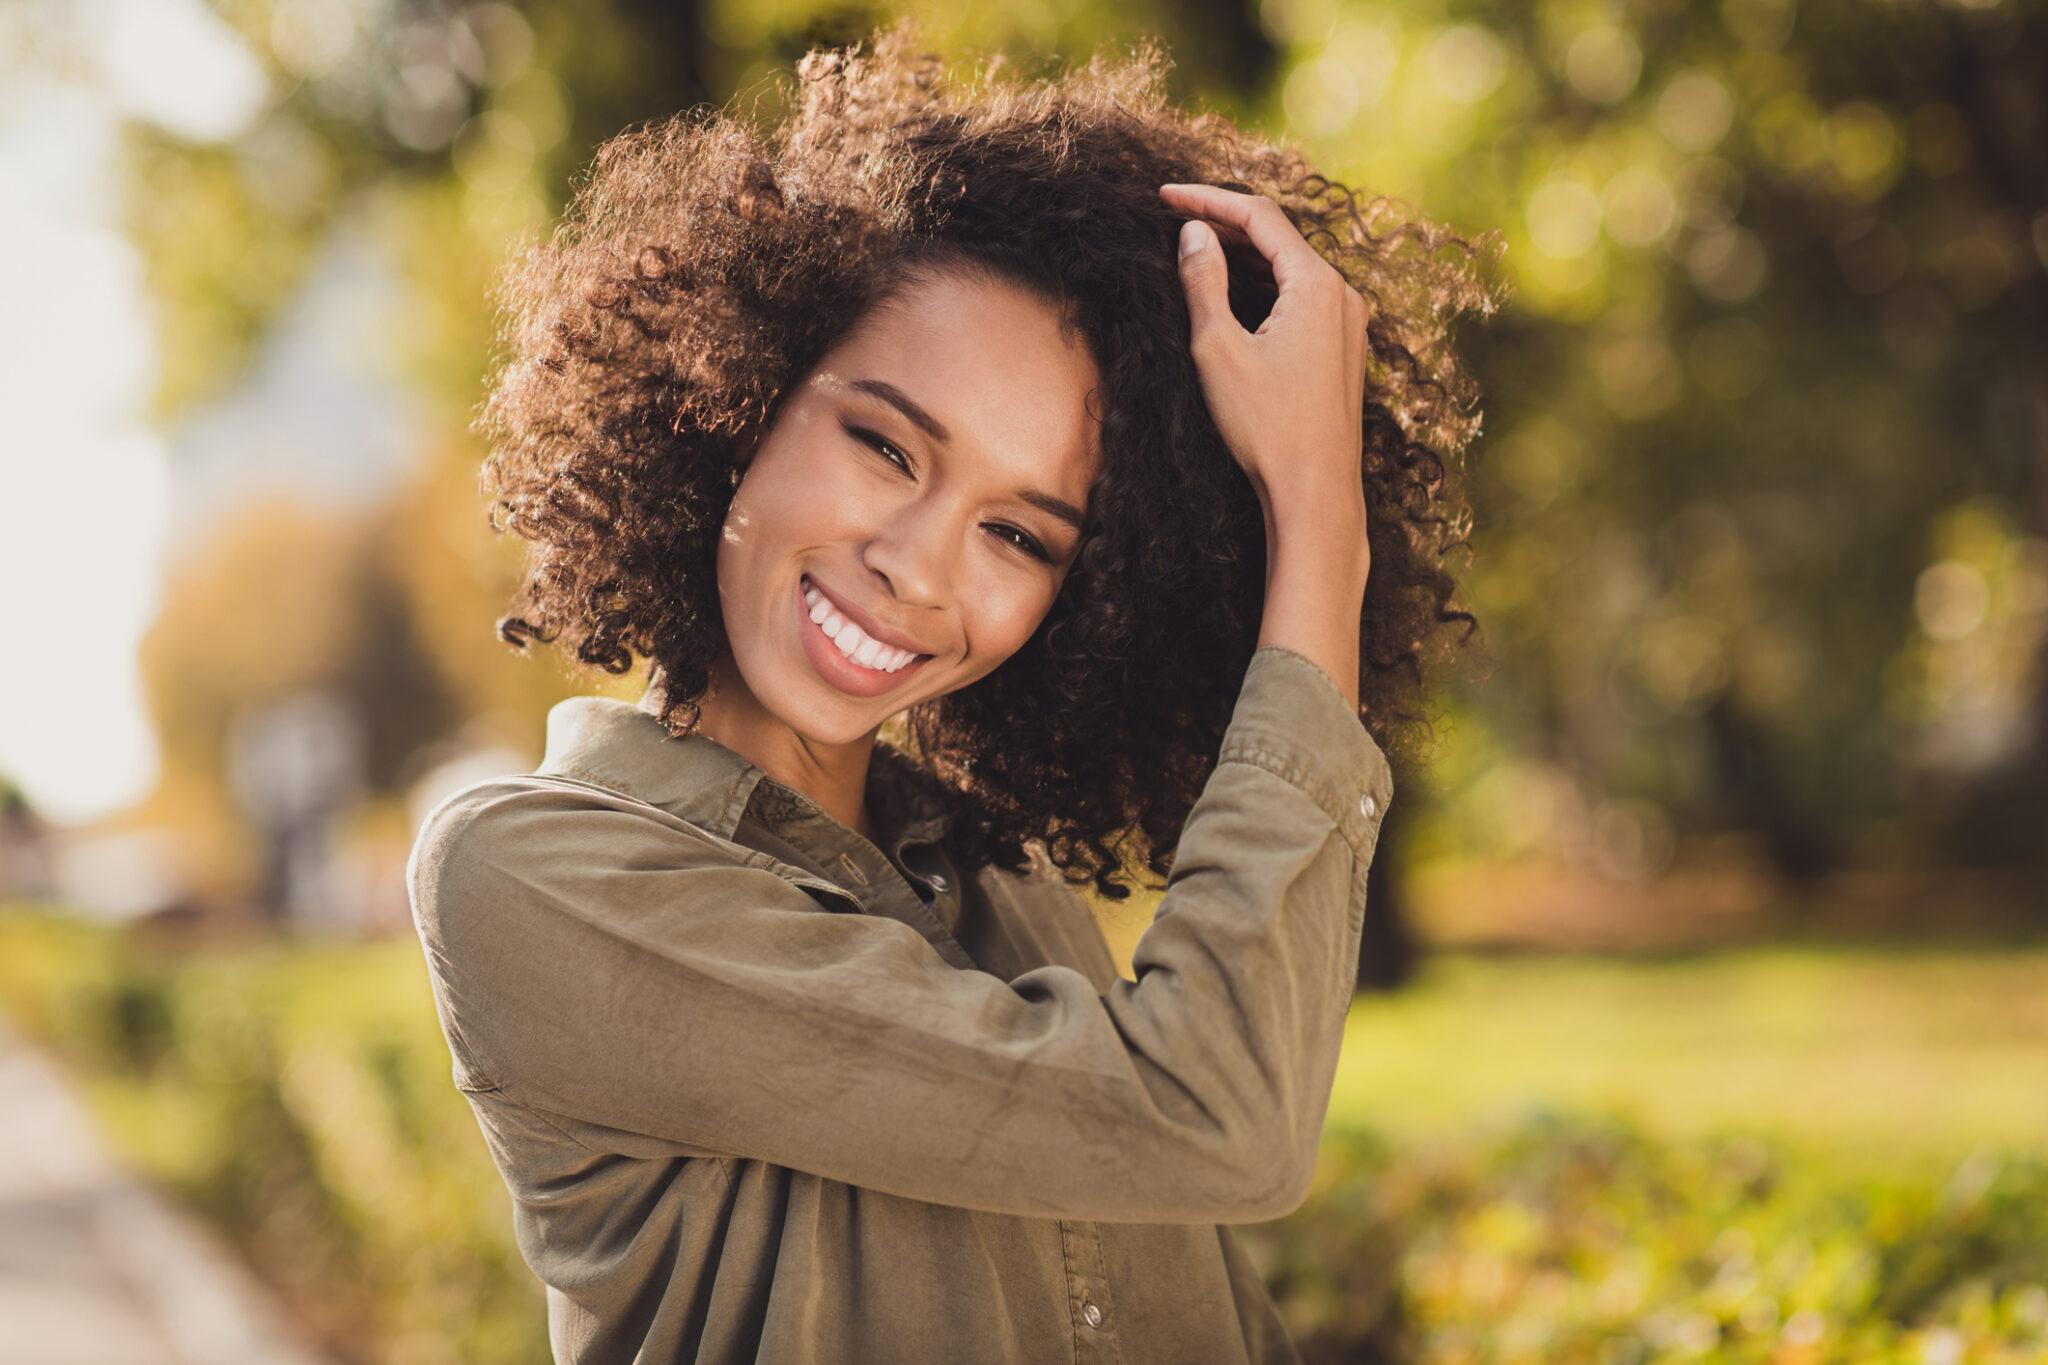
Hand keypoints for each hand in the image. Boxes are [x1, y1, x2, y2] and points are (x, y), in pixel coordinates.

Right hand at [1161, 182, 1372, 706]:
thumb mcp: (1218, 350)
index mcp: (1318, 285)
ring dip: (1244, 256)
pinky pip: (1301, 298)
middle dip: (1225, 223)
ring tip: (1196, 250)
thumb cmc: (1267, 428)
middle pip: (1279, 238)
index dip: (1208, 199)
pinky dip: (1264, 286)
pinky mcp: (1344, 351)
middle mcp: (1343, 295)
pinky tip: (1234, 297)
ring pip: (1291, 268)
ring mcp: (1348, 324)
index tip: (1163, 196)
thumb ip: (1204, 283)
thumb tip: (1194, 234)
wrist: (1315, 493)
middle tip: (1173, 217)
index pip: (1259, 216)